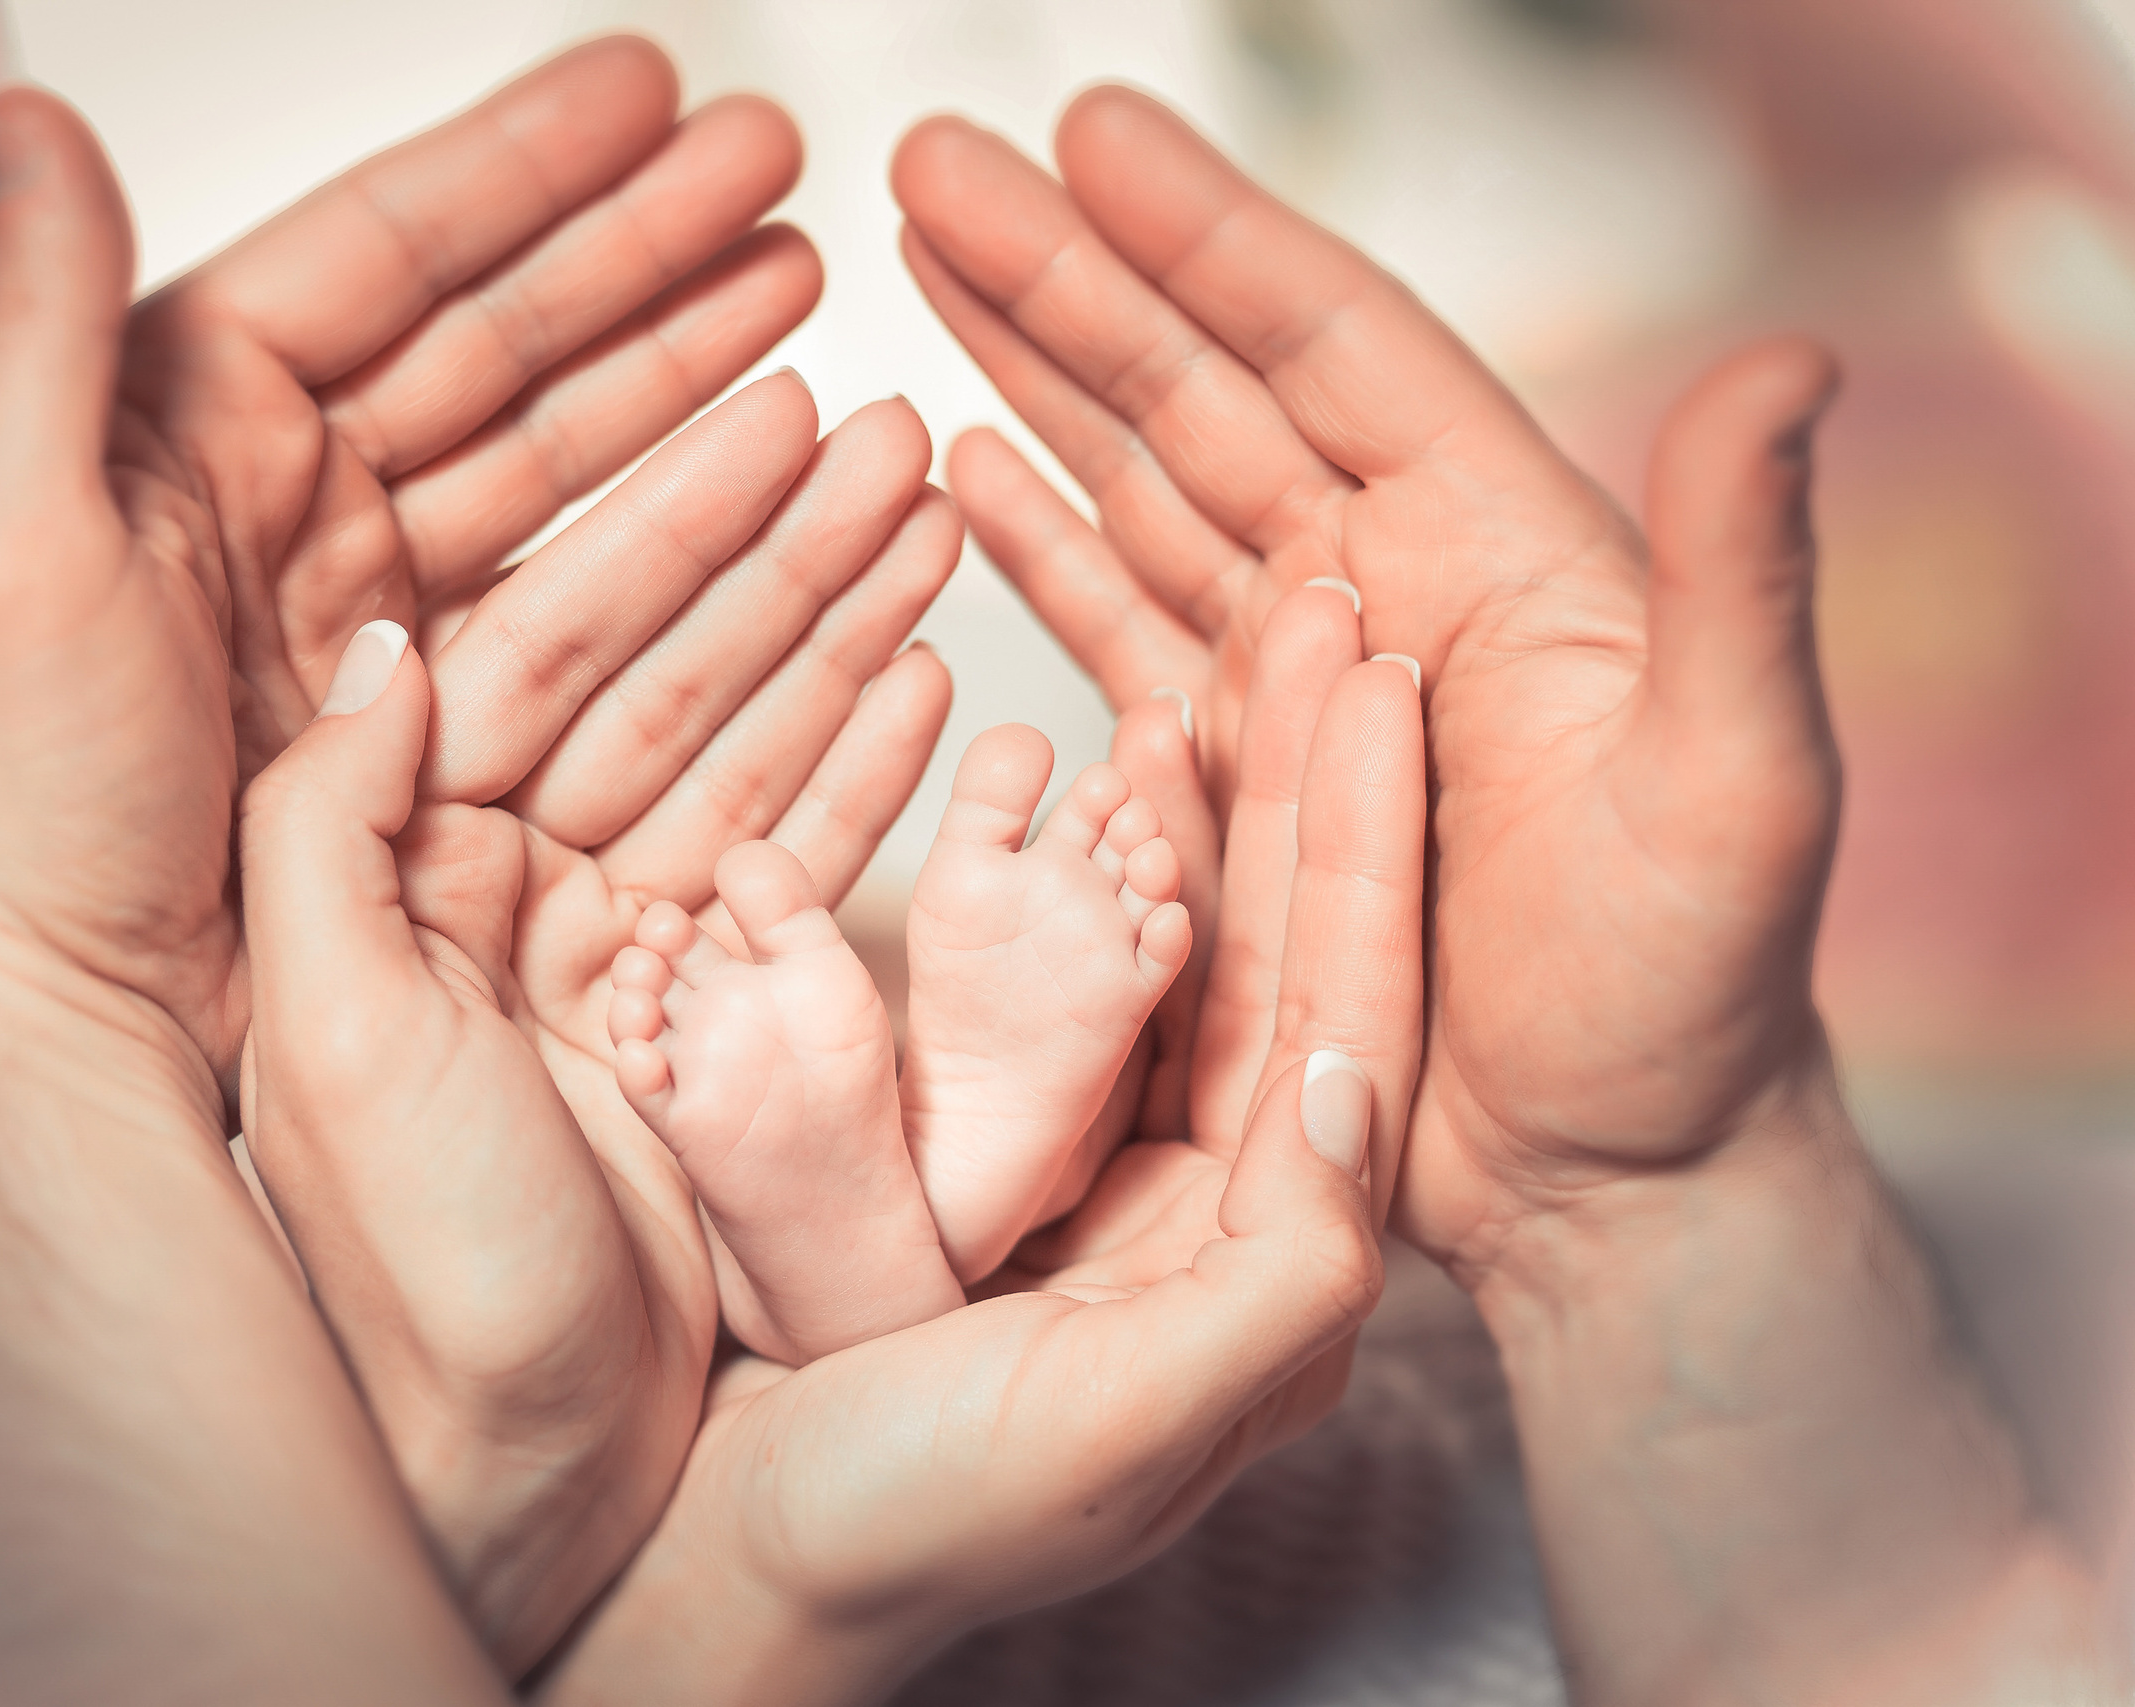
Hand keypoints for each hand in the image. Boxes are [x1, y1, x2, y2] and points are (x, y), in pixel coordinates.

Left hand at [0, 39, 821, 1086]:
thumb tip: (26, 117)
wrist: (77, 1015)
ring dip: (688, 375)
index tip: (648, 90)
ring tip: (802, 298)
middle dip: (646, 249)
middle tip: (773, 168)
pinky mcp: (443, 719)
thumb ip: (37, 316)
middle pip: (507, 341)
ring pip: (566, 461)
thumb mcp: (6, 538)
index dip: (526, 168)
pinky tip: (765, 481)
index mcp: (200, 427)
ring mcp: (383, 613)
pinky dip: (686, 539)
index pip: (391, 257)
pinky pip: (591, 601)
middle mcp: (301, 503)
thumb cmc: (20, 795)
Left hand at [239, 401, 960, 1671]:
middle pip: (577, 549)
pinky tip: (923, 646)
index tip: (663, 152)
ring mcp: (553, 899)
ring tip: (912, 462)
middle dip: (699, 415)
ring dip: (804, 565)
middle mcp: (421, 816)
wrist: (448, 1513)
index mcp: (301, 773)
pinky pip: (756, 822)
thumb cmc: (342, 1290)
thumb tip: (372, 621)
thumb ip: (325, 806)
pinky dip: (840, 733)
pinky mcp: (653, 994)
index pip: (424, 473)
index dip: (536, 296)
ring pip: (691, 676)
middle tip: (821, 292)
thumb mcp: (309, 1026)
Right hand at [538, 648, 1425, 1706]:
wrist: (741, 1576)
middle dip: (1299, 782)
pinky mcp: (996, 1155)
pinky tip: (1071, 775)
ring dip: (1194, 802)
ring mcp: (1100, 1173)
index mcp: (1269, 1261)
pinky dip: (1071, 870)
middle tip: (1315, 610)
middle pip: (1272, 954)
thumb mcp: (1120, 1424)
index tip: (1383, 672)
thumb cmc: (921, 1528)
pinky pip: (1056, 982)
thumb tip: (1347, 1073)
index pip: (1347, 1008)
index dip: (1370, 839)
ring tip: (1205, 648)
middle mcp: (1207, 1204)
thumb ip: (1273, 1269)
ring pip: (1166, 950)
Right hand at [892, 90, 1842, 1275]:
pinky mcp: (1228, 778)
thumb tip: (1798, 362)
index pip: (1328, 348)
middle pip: (1198, 391)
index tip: (1087, 133)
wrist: (1606, 1174)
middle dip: (1065, 276)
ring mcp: (1291, 683)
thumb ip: (1741, 573)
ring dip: (1031, 378)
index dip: (1205, 236)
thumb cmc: (1691, 994)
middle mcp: (1378, 588)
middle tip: (931, 162)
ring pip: (1139, 488)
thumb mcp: (1738, 782)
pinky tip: (967, 470)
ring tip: (922, 268)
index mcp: (1489, 550)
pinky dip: (1039, 547)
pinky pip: (1116, 634)